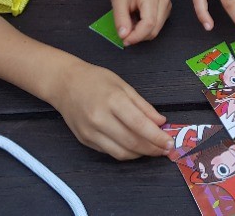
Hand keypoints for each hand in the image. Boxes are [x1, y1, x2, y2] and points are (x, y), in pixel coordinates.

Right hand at [51, 61, 173, 159]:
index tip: (170, 142)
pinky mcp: (85, 141)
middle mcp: (100, 118)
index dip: (157, 137)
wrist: (64, 84)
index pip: (139, 125)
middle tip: (165, 149)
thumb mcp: (123, 85)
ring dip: (141, 154)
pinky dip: (126, 152)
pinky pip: (110, 152)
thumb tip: (160, 122)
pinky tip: (136, 147)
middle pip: (132, 142)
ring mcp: (90, 132)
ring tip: (153, 149)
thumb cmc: (95, 80)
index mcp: (112, 100)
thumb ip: (143, 105)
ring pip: (121, 153)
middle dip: (152, 149)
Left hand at [111, 0, 171, 44]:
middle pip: (154, 29)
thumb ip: (120, 19)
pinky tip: (138, 20)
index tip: (125, 40)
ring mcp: (167, 4)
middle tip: (125, 31)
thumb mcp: (117, 1)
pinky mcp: (167, 9)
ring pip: (156, 30)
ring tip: (131, 21)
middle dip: (138, 35)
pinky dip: (146, 28)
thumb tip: (124, 36)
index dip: (137, 36)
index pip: (149, 23)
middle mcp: (163, 0)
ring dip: (142, 32)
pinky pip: (157, 26)